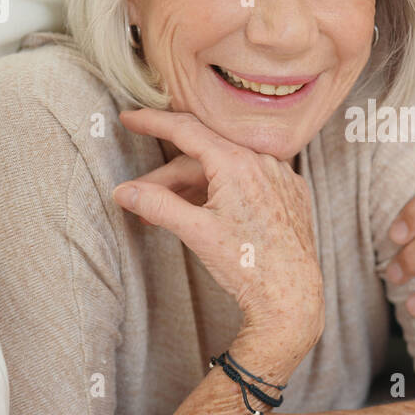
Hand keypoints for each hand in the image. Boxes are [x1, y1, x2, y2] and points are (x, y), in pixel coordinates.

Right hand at [113, 109, 323, 334]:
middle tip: (138, 196)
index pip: (186, 130)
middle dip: (168, 177)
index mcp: (238, 164)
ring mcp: (282, 177)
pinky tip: (207, 212)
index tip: (129, 117)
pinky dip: (225, 191)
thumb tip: (122, 191)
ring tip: (166, 213)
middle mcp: (264, 162)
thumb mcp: (195, 232)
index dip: (153, 122)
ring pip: (227, 170)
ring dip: (194, 186)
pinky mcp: (292, 194)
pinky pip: (252, 181)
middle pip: (203, 157)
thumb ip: (157, 204)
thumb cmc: (246, 265)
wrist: (291, 296)